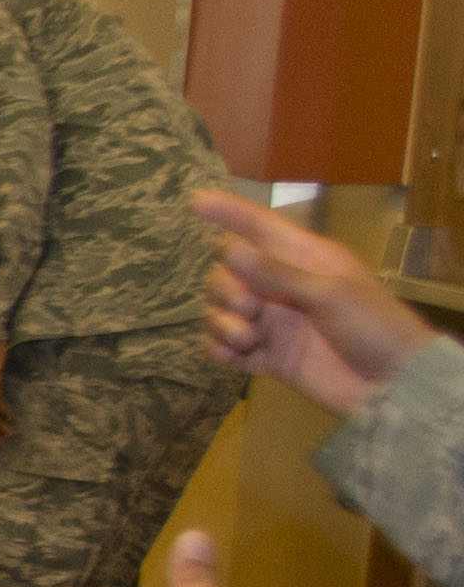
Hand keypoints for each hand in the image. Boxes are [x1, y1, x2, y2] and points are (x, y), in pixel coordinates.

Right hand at [195, 190, 432, 420]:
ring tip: (247, 339)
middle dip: (225, 289)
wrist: (390, 384)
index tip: (196, 202)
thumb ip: (278, 274)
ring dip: (222, 323)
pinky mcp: (267, 357)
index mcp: (304, 260)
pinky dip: (220, 350)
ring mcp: (273, 324)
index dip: (230, 213)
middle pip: (227, 273)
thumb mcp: (330, 293)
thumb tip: (229, 250)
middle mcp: (282, 287)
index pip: (261, 227)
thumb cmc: (373, 327)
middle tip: (249, 309)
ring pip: (220, 311)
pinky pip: (224, 348)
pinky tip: (233, 356)